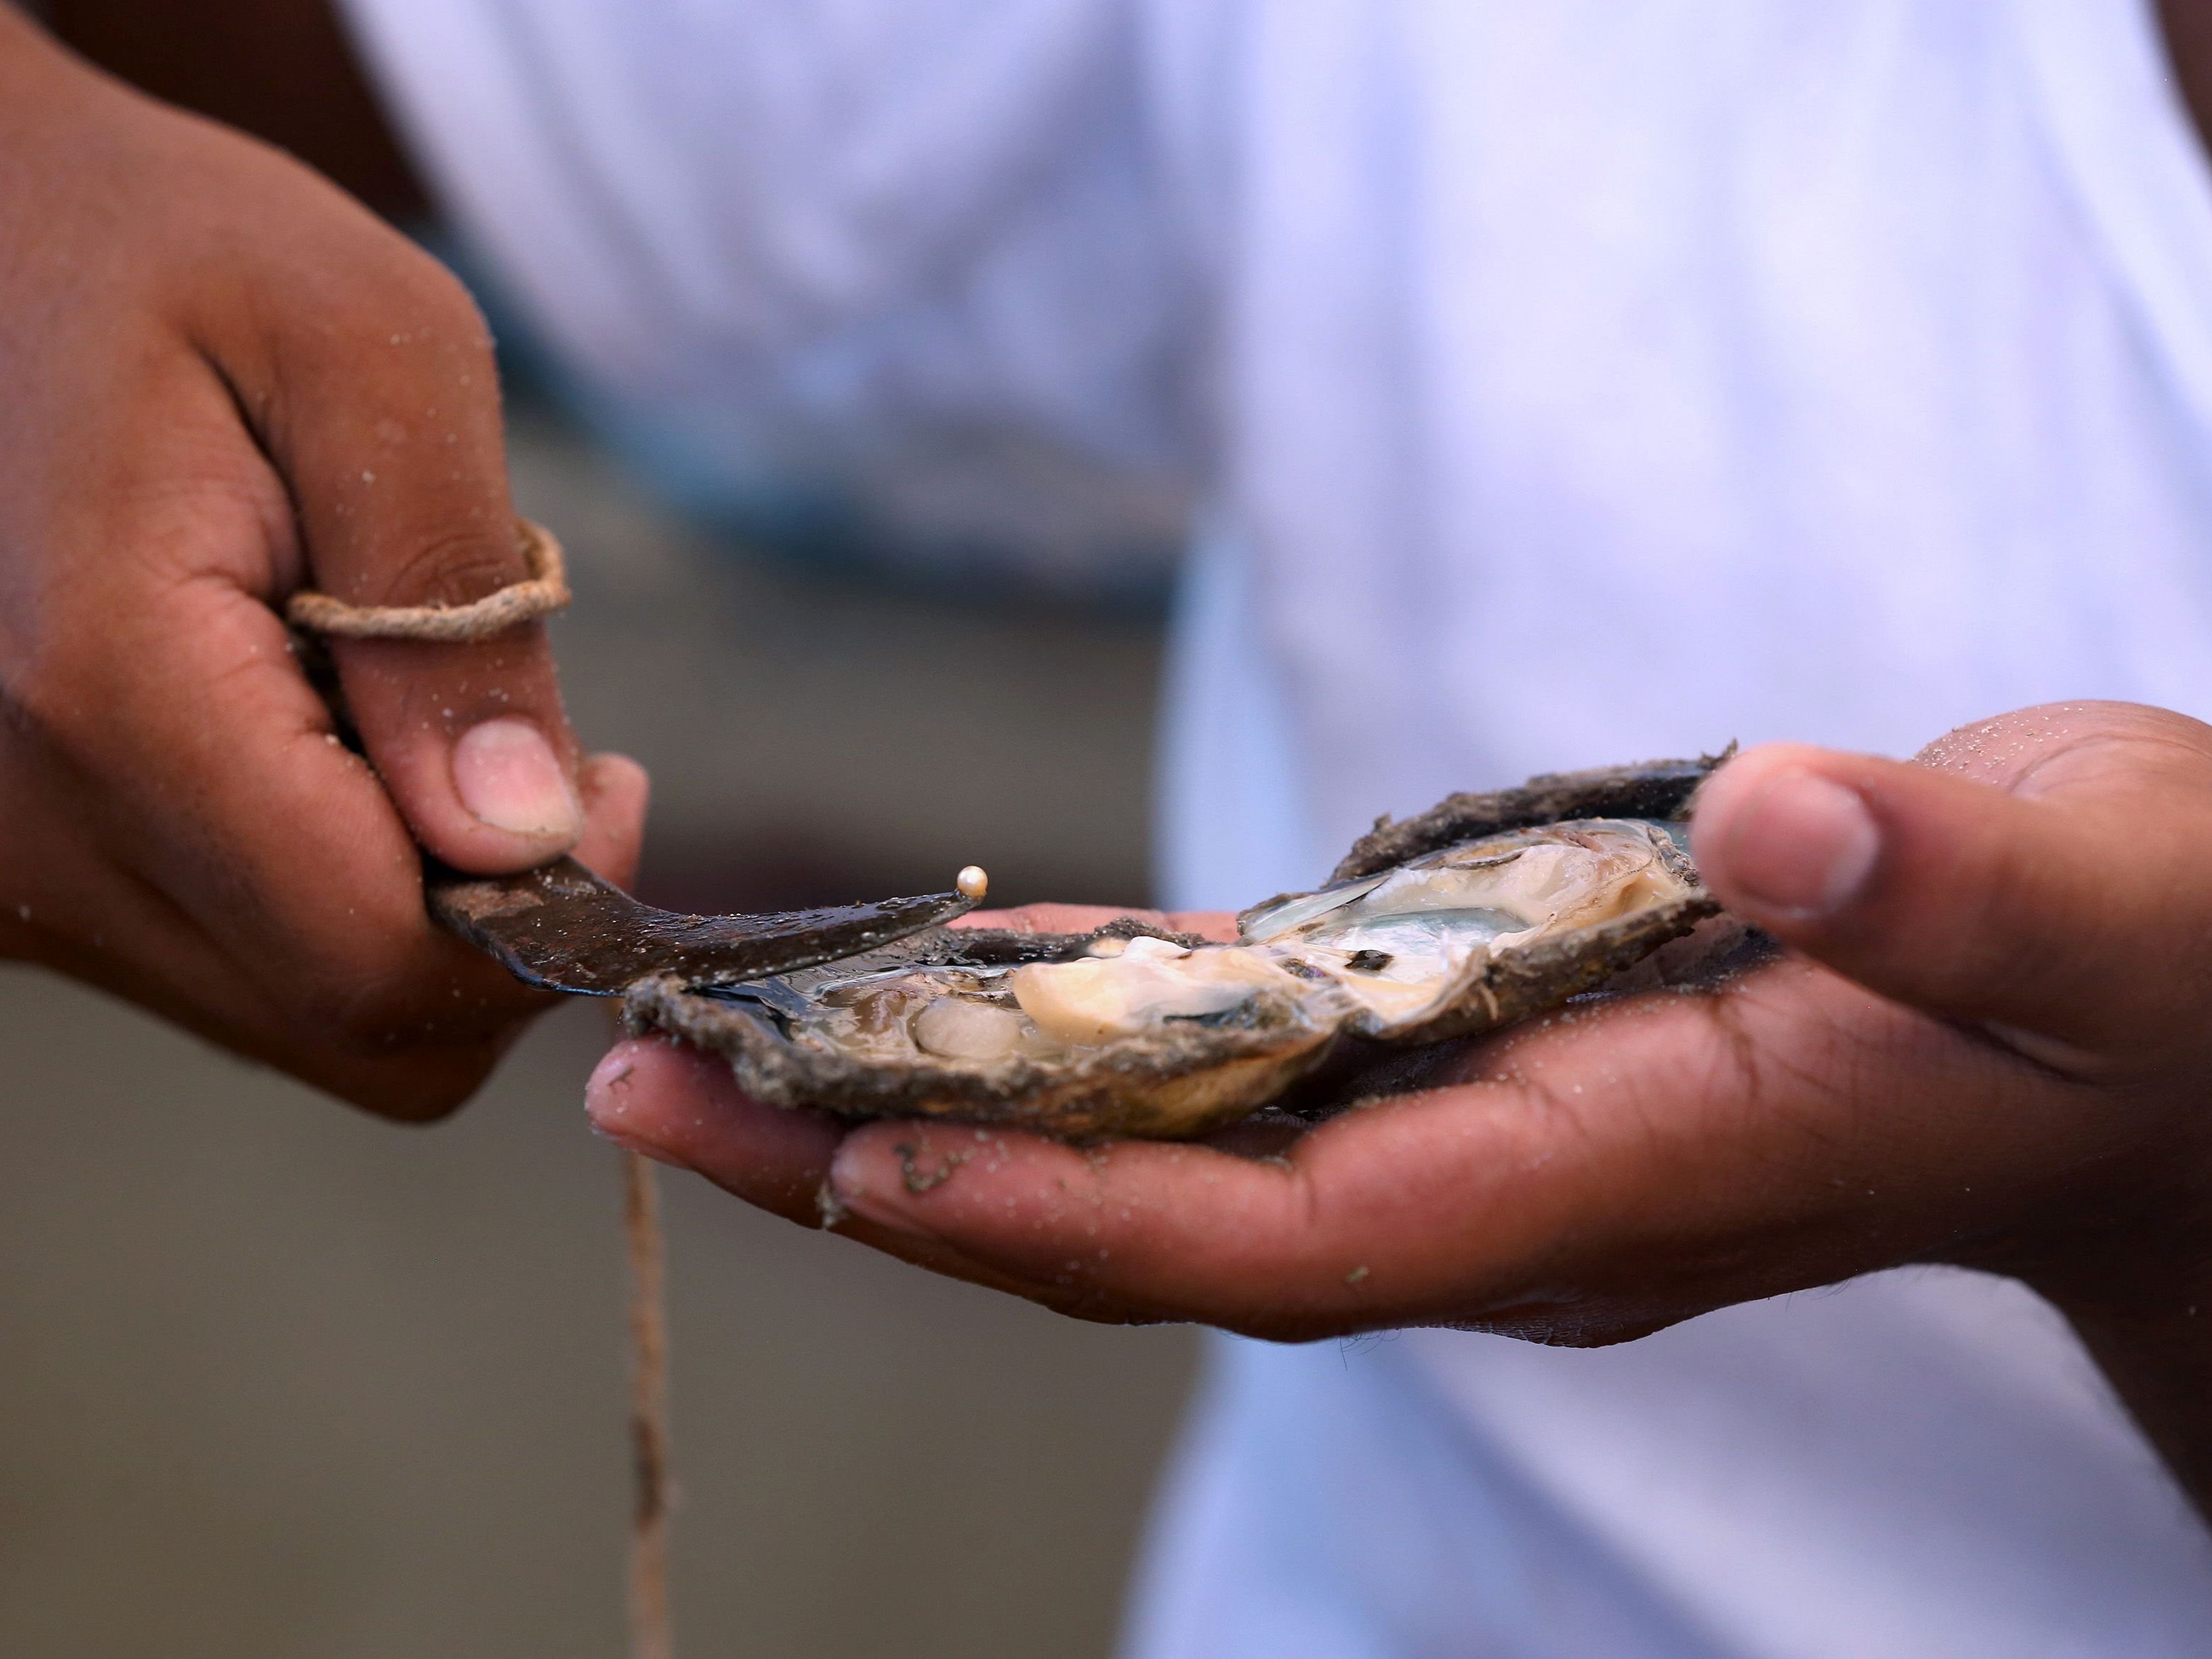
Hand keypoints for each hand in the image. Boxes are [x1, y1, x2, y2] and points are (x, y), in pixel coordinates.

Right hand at [0, 15, 645, 1115]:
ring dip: (426, 905)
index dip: (546, 919)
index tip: (607, 783)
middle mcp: (33, 835)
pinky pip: (246, 967)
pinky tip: (333, 735)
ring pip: (309, 1017)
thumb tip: (525, 832)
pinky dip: (340, 888)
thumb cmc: (188, 259)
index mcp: (116, 698)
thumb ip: (451, 602)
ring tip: (410, 708)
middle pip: (359, 1027)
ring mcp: (14, 874)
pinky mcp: (30, 875)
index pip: (382, 960)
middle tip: (530, 749)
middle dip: (503, 926)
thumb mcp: (375, 353)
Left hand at [589, 701, 2211, 1504]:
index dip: (1079, 1219)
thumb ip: (1948, 884)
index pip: (1297, 1240)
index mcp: (1615, 1184)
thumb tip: (1779, 805)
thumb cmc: (2143, 977)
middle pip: (1150, 1218)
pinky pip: (1211, 1057)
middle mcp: (1492, 1193)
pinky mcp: (1448, 1050)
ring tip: (709, 1046)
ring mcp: (1454, 1134)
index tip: (864, 1173)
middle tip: (651, 1094)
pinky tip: (921, 984)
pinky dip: (1056, 1029)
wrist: (2145, 1029)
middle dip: (904, 1178)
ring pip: (1145, 1145)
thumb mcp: (2101, 906)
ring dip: (926, 1105)